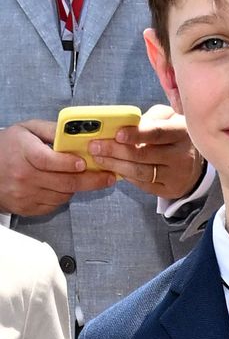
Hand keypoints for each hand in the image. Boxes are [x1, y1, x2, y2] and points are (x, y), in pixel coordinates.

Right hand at [0, 121, 114, 215]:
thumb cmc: (10, 147)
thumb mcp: (27, 130)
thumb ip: (53, 130)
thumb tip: (78, 132)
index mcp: (23, 153)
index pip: (48, 160)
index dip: (69, 163)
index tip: (84, 162)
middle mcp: (23, 176)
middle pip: (64, 182)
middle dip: (92, 180)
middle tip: (109, 177)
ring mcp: (24, 195)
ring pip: (63, 194)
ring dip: (76, 186)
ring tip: (81, 177)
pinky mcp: (27, 208)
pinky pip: (55, 204)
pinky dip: (63, 195)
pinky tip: (62, 185)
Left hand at [88, 104, 203, 198]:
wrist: (195, 163)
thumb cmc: (175, 136)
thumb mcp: (169, 118)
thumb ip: (150, 118)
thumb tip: (127, 124)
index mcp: (182, 132)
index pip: (158, 134)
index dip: (136, 134)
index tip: (116, 134)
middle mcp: (182, 155)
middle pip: (144, 155)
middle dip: (116, 150)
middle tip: (95, 146)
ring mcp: (177, 175)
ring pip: (141, 172)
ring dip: (116, 165)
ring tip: (99, 158)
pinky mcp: (170, 190)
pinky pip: (143, 185)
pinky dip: (126, 176)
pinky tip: (115, 169)